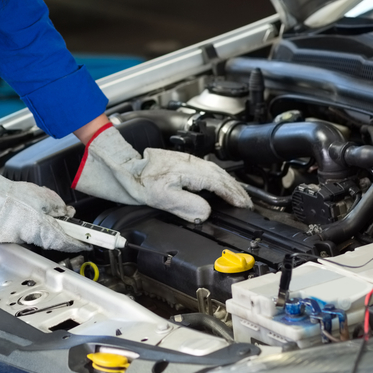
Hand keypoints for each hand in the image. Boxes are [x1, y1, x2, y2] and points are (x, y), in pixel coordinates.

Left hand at [72, 124, 251, 221]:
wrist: (125, 168)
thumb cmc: (140, 182)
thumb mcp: (164, 199)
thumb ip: (188, 206)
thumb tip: (206, 213)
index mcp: (190, 171)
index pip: (219, 184)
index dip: (233, 195)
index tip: (243, 205)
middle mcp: (192, 163)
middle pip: (221, 176)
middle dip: (236, 190)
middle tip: (246, 203)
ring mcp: (188, 160)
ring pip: (216, 171)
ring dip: (229, 184)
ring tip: (238, 196)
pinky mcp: (183, 161)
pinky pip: (208, 169)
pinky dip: (219, 179)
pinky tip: (220, 185)